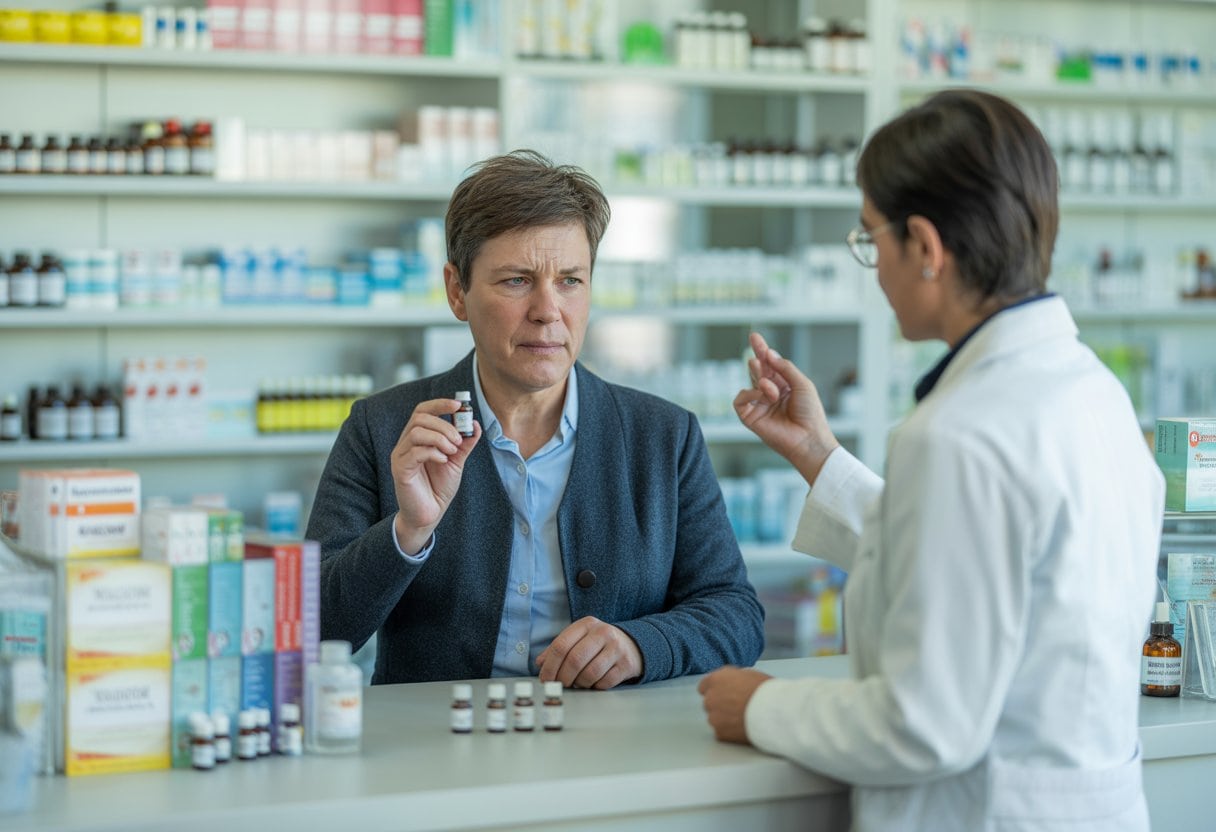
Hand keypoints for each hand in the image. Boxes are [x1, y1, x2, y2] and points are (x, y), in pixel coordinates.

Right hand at [390, 398, 481, 553]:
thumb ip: (464, 443)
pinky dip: (433, 452)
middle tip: (458, 440)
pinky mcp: (400, 470)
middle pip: (420, 418)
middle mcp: (406, 443)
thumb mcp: (457, 461)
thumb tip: (475, 423)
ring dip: (440, 438)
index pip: (423, 411)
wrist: (430, 514)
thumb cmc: (439, 487)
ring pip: (416, 432)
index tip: (459, 405)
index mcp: (418, 438)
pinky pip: (415, 452)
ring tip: (452, 452)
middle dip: (444, 425)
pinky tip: (444, 461)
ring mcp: (400, 456)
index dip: (440, 404)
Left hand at [536, 616, 642, 689]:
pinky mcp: (626, 664)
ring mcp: (616, 648)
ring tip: (577, 683)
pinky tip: (593, 683)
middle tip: (559, 685)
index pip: (561, 645)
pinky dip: (594, 687)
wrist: (632, 645)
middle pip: (574, 660)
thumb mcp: (579, 638)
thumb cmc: (598, 644)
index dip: (550, 666)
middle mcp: (603, 632)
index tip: (545, 679)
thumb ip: (559, 648)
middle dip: (563, 678)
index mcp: (586, 624)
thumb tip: (540, 663)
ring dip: (579, 684)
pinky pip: (604, 682)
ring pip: (589, 673)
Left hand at [697, 666, 772, 744]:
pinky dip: (729, 732)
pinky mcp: (720, 733)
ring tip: (743, 718)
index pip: (704, 686)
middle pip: (709, 703)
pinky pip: (721, 732)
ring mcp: (713, 716)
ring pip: (715, 718)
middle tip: (737, 707)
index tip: (722, 695)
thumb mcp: (748, 674)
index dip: (715, 690)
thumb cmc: (766, 691)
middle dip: (720, 705)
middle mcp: (711, 697)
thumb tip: (733, 684)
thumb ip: (733, 679)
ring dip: (724, 719)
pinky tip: (742, 728)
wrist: (773, 712)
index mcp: (716, 679)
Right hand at [734, 332, 838, 485]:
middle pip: (758, 370)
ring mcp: (759, 405)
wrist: (808, 438)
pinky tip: (763, 396)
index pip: (769, 364)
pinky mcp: (749, 417)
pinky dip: (750, 394)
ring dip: (761, 380)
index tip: (754, 336)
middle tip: (757, 355)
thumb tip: (769, 353)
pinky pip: (740, 399)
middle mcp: (769, 393)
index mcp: (783, 385)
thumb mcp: (802, 383)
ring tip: (772, 389)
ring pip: (751, 382)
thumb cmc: (810, 413)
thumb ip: (785, 367)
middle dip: (758, 360)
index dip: (761, 350)